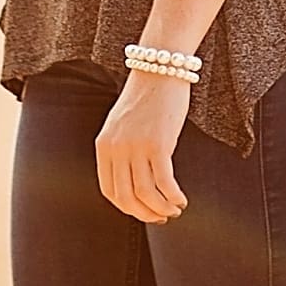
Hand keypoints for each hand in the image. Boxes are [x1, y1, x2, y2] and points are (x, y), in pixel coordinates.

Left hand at [97, 71, 191, 222]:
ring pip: (146, 194)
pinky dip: (173, 196)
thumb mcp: (123, 124)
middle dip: (145, 214)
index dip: (127, 208)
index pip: (109, 191)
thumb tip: (135, 183)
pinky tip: (182, 199)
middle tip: (161, 217)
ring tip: (175, 208)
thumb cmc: (147, 96)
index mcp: (103, 145)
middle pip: (127, 198)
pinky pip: (164, 183)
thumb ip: (122, 150)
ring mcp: (136, 147)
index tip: (143, 212)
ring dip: (162, 208)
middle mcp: (116, 149)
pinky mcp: (158, 144)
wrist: (160, 68)